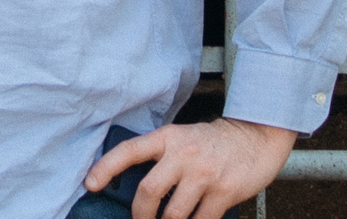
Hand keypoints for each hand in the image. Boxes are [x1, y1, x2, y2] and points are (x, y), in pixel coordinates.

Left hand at [82, 118, 296, 218]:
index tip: (90, 185)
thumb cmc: (213, 142)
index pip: (129, 151)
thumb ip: (161, 157)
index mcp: (168, 138)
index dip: (105, 168)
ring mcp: (204, 175)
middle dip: (140, 215)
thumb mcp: (182, 138)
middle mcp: (183, 154)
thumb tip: (137, 191)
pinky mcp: (224, 193)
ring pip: (173, 215)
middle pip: (148, 192)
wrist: (257, 137)